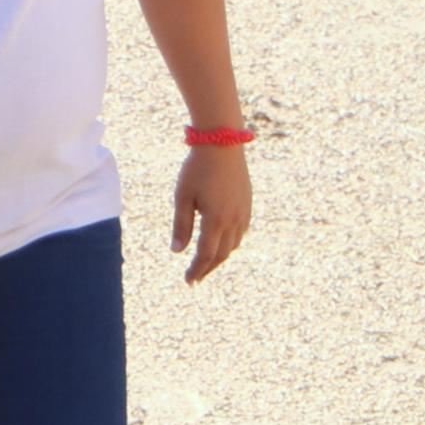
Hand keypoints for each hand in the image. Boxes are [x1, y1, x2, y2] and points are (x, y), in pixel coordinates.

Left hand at [170, 144, 250, 284]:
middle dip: (207, 268)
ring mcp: (243, 212)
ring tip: (205, 263)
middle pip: (221, 254)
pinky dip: (229, 244)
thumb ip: (181, 226)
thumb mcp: (182, 197)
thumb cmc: (197, 169)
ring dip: (219, 257)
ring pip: (233, 245)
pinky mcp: (247, 204)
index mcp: (216, 220)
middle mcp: (234, 220)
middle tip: (194, 279)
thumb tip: (177, 251)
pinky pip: (240, 232)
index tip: (188, 280)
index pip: (206, 254)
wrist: (222, 144)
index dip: (196, 269)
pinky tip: (221, 243)